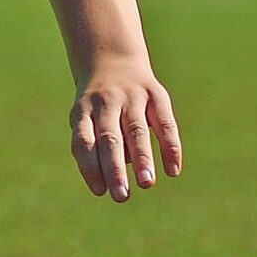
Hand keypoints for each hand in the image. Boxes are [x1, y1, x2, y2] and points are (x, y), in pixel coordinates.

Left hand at [70, 61, 182, 202]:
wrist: (113, 60)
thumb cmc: (97, 107)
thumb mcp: (86, 119)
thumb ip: (97, 147)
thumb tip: (114, 178)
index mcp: (83, 111)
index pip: (83, 141)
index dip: (90, 167)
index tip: (100, 191)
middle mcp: (106, 103)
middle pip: (109, 139)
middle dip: (115, 169)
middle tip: (121, 196)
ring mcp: (132, 97)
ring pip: (136, 131)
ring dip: (142, 159)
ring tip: (146, 184)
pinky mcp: (156, 95)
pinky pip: (165, 123)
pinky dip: (170, 146)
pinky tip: (173, 170)